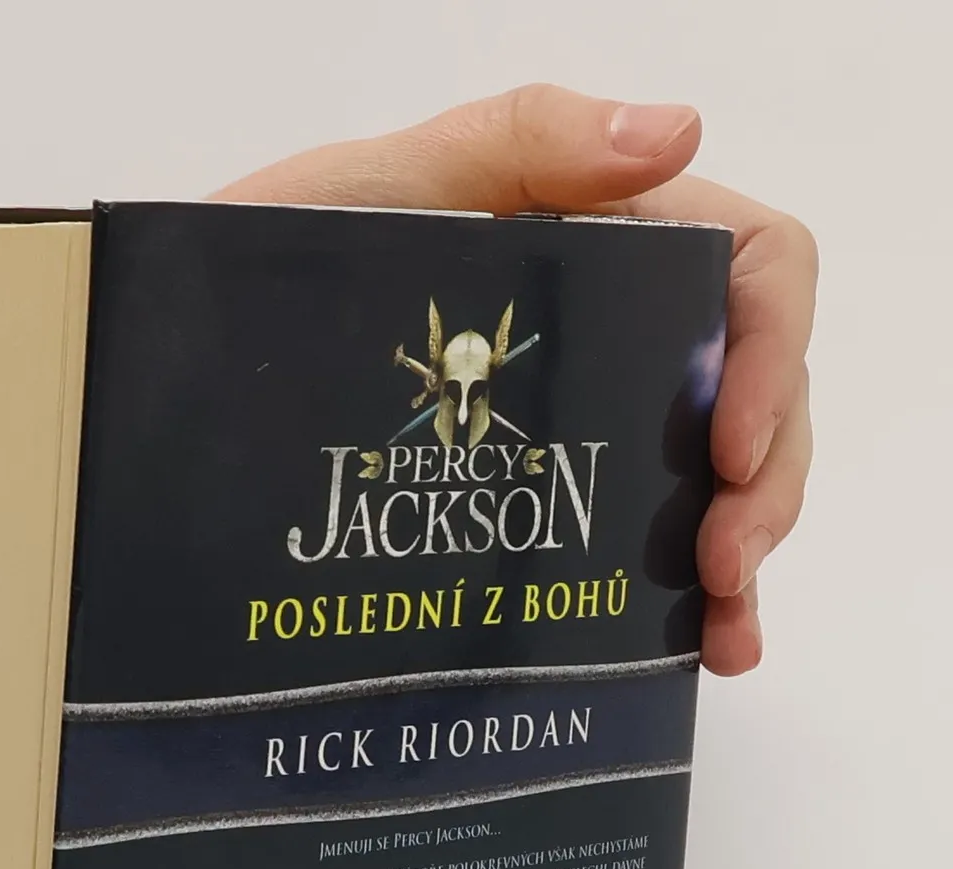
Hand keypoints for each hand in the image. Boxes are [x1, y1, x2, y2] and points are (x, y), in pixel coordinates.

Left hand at [216, 86, 816, 675]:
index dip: (771, 353)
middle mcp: (611, 329)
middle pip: (753, 388)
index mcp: (601, 236)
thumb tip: (676, 133)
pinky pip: (642, 544)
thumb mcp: (381, 190)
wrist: (182, 374)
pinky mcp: (537, 500)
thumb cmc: (265, 266)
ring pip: (715, 477)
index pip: (752, 268)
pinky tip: (693, 651)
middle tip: (720, 569)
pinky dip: (684, 599)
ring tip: (722, 635)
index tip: (725, 448)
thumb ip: (520, 144)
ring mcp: (581, 421)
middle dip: (763, 481)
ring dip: (743, 552)